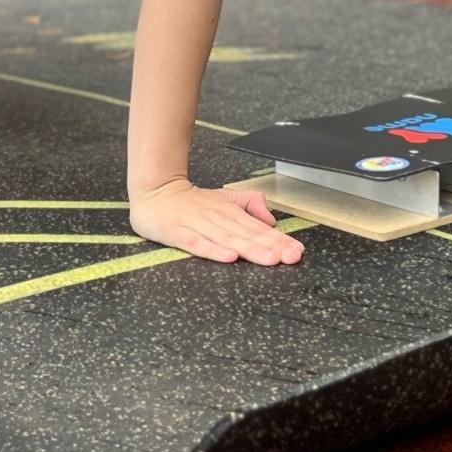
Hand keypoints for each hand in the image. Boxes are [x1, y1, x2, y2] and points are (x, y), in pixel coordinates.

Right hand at [129, 178, 305, 266]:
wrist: (155, 192)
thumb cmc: (192, 202)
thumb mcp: (225, 198)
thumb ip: (250, 205)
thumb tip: (271, 220)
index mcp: (230, 211)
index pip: (258, 228)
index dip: (278, 240)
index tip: (296, 251)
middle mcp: (217, 217)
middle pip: (247, 234)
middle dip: (271, 247)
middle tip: (291, 257)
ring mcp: (197, 224)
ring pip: (227, 239)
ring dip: (250, 250)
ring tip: (270, 259)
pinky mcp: (177, 232)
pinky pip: (196, 243)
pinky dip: (213, 250)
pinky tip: (229, 258)